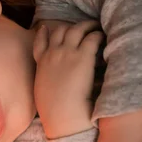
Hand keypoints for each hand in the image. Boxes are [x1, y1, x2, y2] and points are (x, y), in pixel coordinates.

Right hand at [32, 20, 103, 138]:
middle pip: (60, 31)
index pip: (39, 43)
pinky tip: (102, 37)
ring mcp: (67, 53)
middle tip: (81, 27)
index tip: (46, 28)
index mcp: (41, 64)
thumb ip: (46, 80)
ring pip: (77, 30)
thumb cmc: (54, 111)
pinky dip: (97, 35)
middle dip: (70, 27)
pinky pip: (91, 38)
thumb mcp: (42, 92)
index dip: (43, 33)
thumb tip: (54, 82)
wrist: (62, 115)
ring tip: (95, 26)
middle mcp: (53, 54)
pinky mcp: (83, 56)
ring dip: (87, 26)